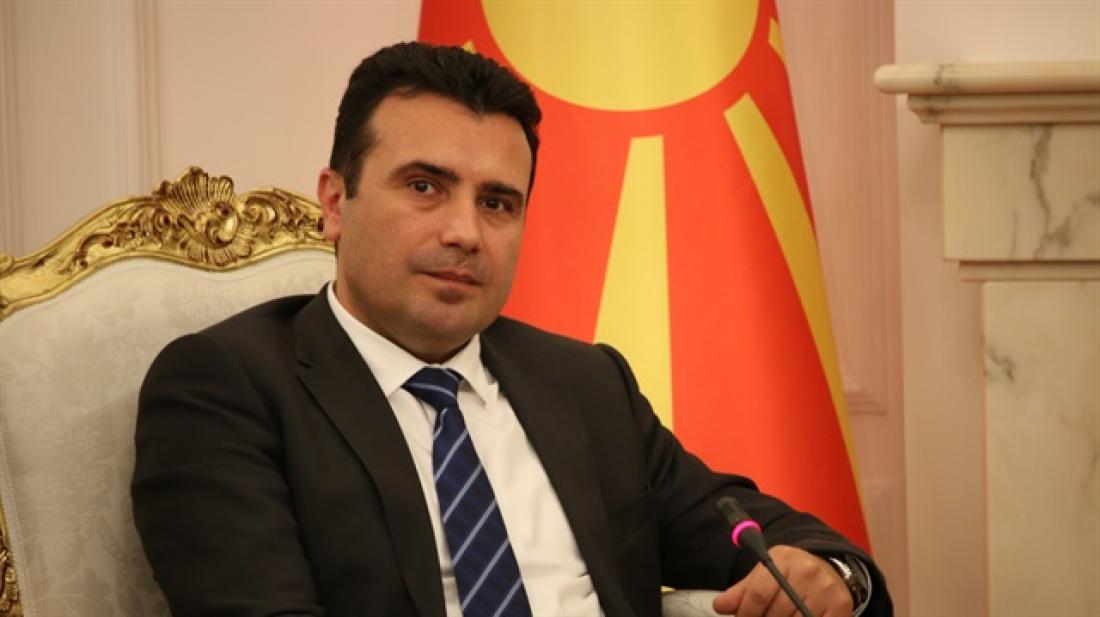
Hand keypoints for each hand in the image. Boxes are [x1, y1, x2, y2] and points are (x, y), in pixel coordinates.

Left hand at [712, 545, 851, 616]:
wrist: (826, 570)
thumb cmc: (791, 574)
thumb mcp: (764, 574)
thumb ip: (742, 591)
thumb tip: (720, 606)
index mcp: (783, 559)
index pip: (758, 594)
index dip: (746, 613)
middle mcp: (807, 571)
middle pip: (775, 612)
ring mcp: (825, 589)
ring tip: (781, 616)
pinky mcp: (841, 606)